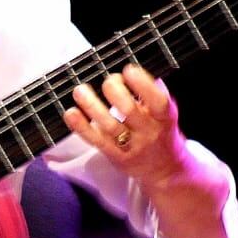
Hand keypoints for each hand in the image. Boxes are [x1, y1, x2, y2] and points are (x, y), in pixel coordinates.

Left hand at [63, 64, 188, 185]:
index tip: (128, 70)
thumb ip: (152, 93)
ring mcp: (132, 146)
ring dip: (92, 106)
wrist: (164, 169)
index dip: (143, 84)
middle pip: (130, 111)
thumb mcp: (165, 112)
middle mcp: (149, 132)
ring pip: (110, 126)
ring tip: (80, 91)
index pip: (157, 101)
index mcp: (164, 116)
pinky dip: (82, 126)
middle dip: (115, 92)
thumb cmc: (160, 130)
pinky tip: (72, 113)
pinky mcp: (116, 157)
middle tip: (107, 82)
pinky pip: (97, 141)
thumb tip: (132, 69)